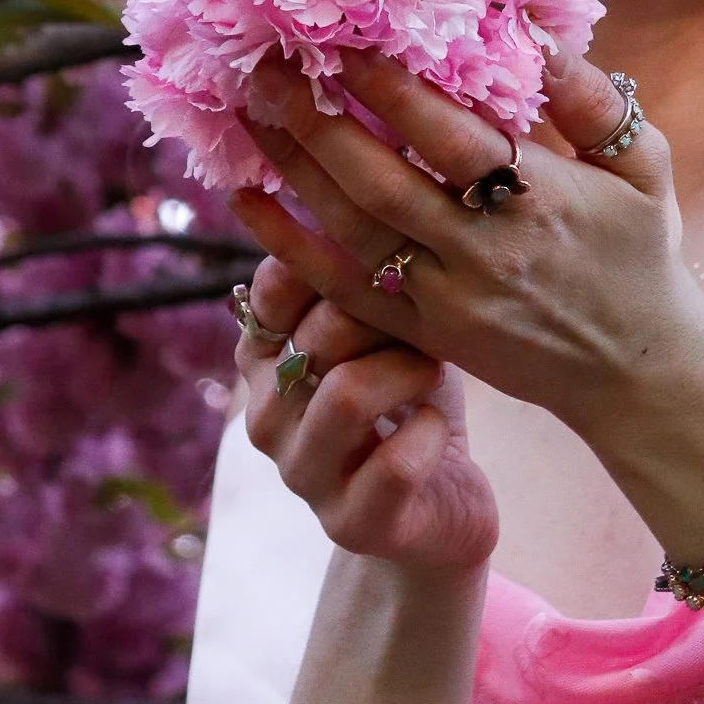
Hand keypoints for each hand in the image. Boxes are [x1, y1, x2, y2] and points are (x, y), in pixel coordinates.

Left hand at [230, 44, 703, 461]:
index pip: (452, 138)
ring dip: (293, 170)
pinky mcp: (422, 335)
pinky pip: (342, 289)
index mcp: (542, 200)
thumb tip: (535, 32)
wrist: (635, 372)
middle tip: (267, 66)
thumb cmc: (638, 252)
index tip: (340, 41)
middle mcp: (486, 251)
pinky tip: (244, 200)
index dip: (390, 91)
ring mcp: (447, 299)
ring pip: (353, 231)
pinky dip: (288, 246)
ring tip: (249, 112)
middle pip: (383, 183)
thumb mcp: (644, 167)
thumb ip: (593, 100)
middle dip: (317, 122)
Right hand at [234, 255, 498, 572]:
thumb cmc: (410, 396)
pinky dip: (431, 433)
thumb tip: (371, 179)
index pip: (274, 285)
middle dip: (389, 316)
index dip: (337, 262)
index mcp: (262, 358)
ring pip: (347, 394)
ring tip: (431, 369)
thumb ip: (359, 271)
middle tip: (428, 319)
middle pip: (318, 333)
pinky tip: (437, 428)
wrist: (440, 507)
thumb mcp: (385, 325)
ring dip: (408, 371)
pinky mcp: (351, 524)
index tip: (389, 263)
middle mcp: (264, 417)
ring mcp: (302, 476)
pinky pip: (395, 463)